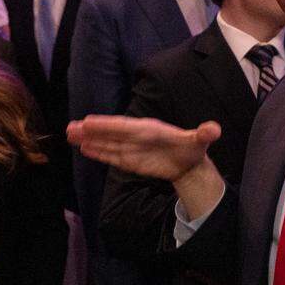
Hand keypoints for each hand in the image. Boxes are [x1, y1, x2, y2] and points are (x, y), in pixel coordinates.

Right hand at [67, 116, 219, 183]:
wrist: (189, 162)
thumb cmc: (192, 148)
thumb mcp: (199, 142)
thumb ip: (203, 134)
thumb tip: (214, 129)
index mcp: (149, 129)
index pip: (125, 126)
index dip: (107, 125)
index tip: (89, 122)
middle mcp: (136, 136)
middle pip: (110, 133)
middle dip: (91, 131)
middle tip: (70, 128)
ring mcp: (131, 147)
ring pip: (106, 143)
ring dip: (89, 140)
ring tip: (69, 135)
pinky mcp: (129, 160)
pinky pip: (110, 155)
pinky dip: (97, 152)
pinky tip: (83, 149)